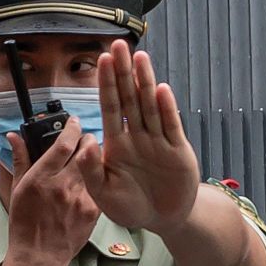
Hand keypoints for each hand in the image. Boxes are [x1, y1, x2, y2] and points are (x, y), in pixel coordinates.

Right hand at [4, 117, 102, 265]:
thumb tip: (14, 137)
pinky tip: (88, 184)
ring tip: (86, 162)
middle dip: (87, 139)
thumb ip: (20, 160)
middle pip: (87, 149)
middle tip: (83, 140)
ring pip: (96, 166)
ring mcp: (80, 199)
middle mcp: (62, 186)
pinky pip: (98, 186)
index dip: (72, 127)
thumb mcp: (17, 190)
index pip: (64, 143)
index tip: (73, 122)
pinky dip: (95, 180)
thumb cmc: (24, 225)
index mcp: (41, 178)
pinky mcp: (92, 211)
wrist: (38, 257)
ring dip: (93, 159)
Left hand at [81, 40, 199, 233]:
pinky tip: (160, 90)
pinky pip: (171, 126)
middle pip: (129, 98)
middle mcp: (137, 136)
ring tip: (140, 58)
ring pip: (150, 106)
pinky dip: (166, 108)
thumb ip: (91, 169)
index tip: (101, 60)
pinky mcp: (177, 150)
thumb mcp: (102, 194)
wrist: (163, 220)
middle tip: (119, 45)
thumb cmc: (130, 207)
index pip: (109, 107)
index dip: (106, 84)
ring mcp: (158, 141)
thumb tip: (87, 142)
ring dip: (145, 82)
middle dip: (124, 72)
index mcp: (116, 144)